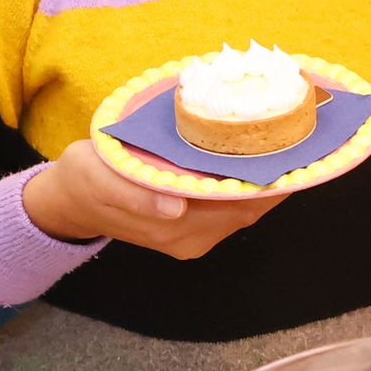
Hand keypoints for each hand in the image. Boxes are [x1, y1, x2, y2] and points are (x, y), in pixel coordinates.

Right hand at [23, 138, 284, 260]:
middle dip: (278, 176)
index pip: (238, 205)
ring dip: (268, 178)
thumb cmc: (84, 182)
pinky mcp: (194, 225)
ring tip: (288, 139)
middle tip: (301, 133)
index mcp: (173, 228)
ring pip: (246, 207)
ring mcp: (196, 234)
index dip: (271, 182)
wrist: (69, 201)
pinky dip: (249, 181)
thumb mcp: (99, 180)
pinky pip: (232, 204)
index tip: (296, 149)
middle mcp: (192, 238)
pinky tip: (258, 155)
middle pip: (251, 207)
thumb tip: (175, 209)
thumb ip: (136, 196)